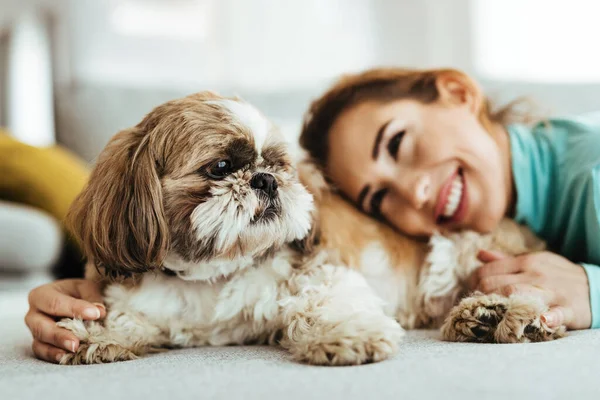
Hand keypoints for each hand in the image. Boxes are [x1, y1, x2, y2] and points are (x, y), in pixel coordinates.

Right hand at [25, 279, 105, 362]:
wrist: (72, 299)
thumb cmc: (77, 292)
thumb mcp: (85, 288)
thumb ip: (92, 298)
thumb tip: (100, 311)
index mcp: (41, 295)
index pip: (55, 303)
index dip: (75, 309)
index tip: (95, 314)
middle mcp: (34, 315)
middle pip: (42, 327)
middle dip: (59, 336)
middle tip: (76, 342)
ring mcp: (35, 332)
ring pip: (40, 343)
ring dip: (57, 349)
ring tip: (73, 351)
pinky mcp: (41, 345)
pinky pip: (43, 353)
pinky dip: (55, 356)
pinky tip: (67, 358)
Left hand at [469, 250, 590, 329]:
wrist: (595, 287)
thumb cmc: (556, 275)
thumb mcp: (534, 261)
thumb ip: (505, 260)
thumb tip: (480, 254)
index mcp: (525, 261)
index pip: (488, 270)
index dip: (474, 282)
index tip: (472, 291)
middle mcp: (536, 274)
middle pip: (496, 284)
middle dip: (480, 296)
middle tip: (477, 306)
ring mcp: (552, 292)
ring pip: (517, 294)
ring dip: (499, 305)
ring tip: (490, 313)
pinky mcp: (569, 309)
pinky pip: (557, 313)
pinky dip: (548, 317)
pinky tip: (540, 320)